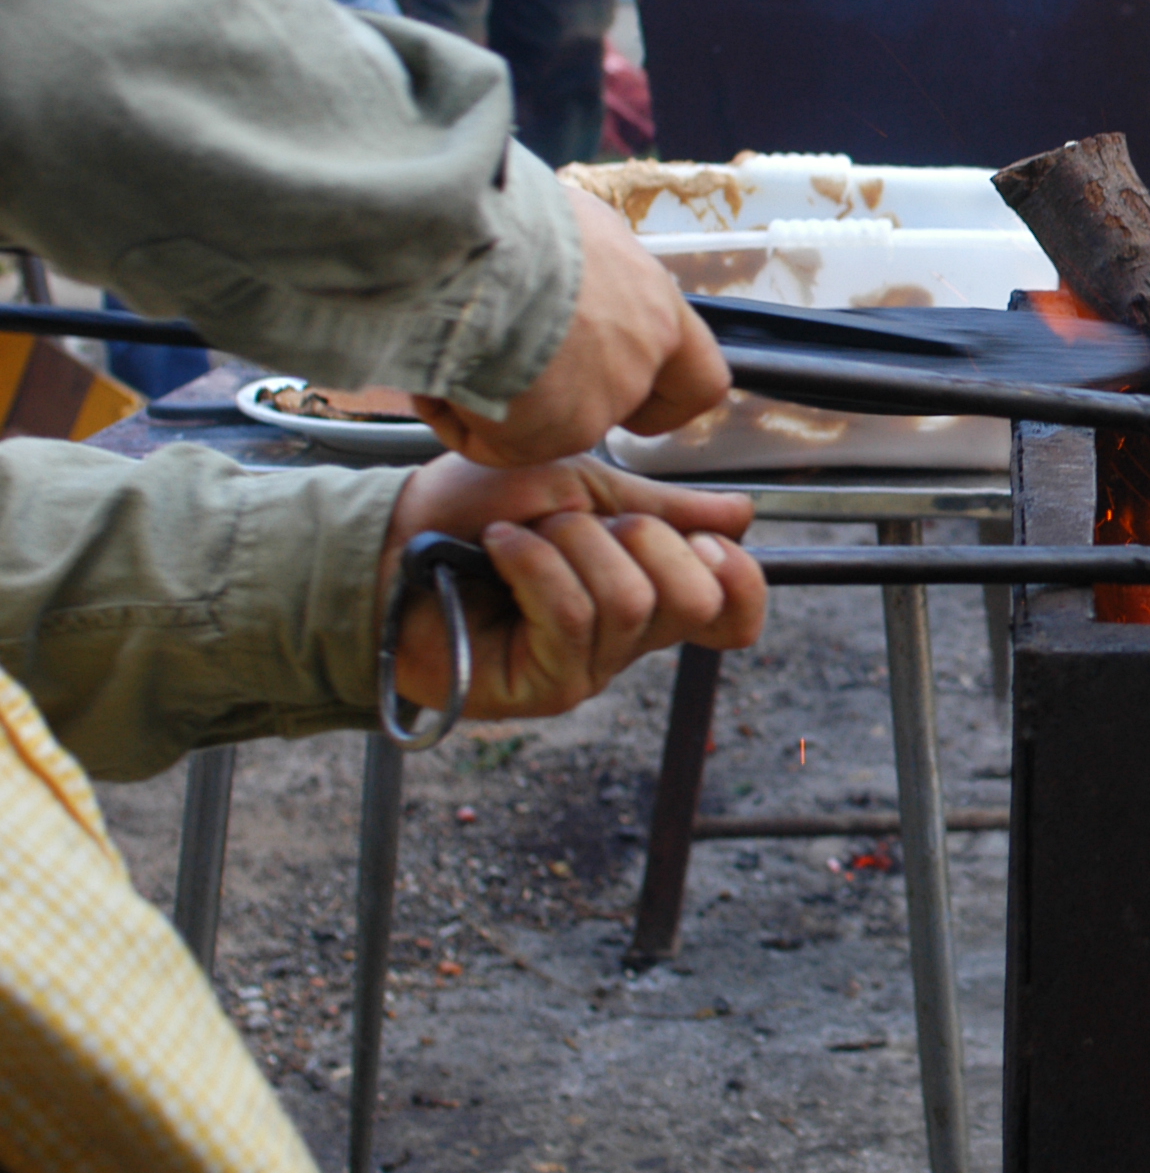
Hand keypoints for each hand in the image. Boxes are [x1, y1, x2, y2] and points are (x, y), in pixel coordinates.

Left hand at [382, 456, 765, 720]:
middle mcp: (625, 638)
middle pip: (695, 601)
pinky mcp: (542, 686)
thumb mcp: (581, 486)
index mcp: (647, 589)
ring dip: (572, 545)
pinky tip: (499, 551)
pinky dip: (536, 565)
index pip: (734, 614)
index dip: (740, 579)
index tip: (702, 540)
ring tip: (522, 536)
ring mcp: (586, 667)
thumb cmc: (471, 511)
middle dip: (641, 538)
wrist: (385, 540)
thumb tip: (742, 514)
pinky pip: (573, 619)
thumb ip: (662, 506)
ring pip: (631, 602)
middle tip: (579, 524)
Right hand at [411, 186, 729, 465]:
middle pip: (606, 405)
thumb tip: (562, 265)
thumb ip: (586, 266)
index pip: (700, 380)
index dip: (665, 398)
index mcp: (655, 305)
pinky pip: (492, 442)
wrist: (478, 245)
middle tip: (502, 364)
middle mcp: (640, 357)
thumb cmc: (516, 217)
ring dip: (495, 400)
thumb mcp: (573, 224)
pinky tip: (432, 373)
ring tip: (448, 346)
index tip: (636, 402)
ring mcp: (602, 402)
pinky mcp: (552, 434)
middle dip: (556, 397)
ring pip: (541, 424)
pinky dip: (456, 418)